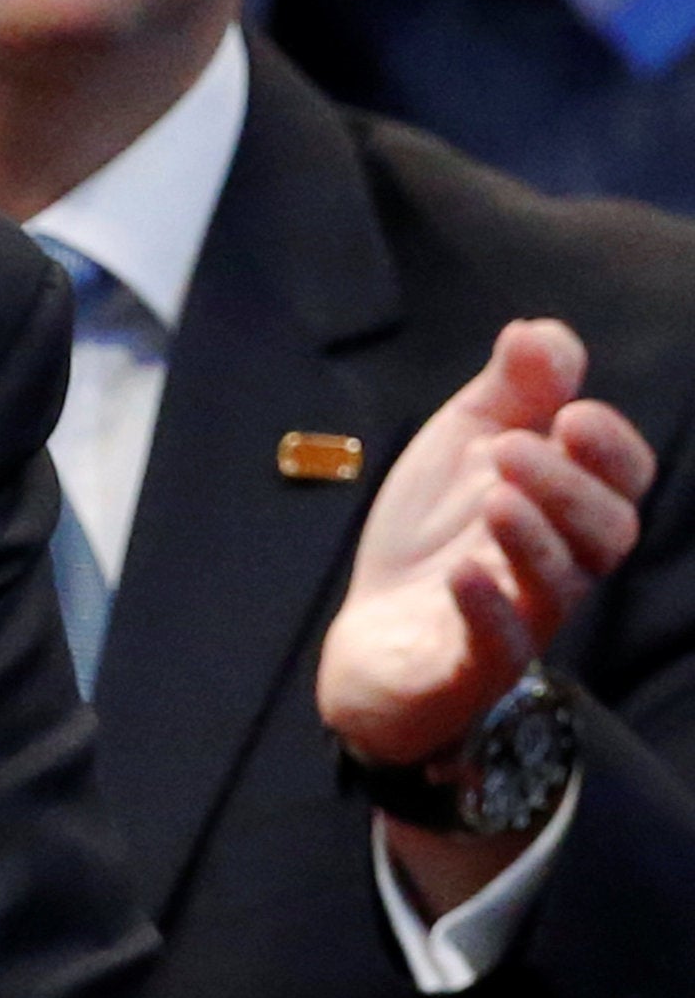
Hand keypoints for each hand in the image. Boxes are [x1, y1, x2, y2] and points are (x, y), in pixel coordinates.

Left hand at [317, 319, 652, 768]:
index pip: (626, 480)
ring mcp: (520, 619)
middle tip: (511, 449)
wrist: (372, 636)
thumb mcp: (464, 445)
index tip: (569, 413)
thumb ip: (509, 390)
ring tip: (495, 497)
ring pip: (560, 587)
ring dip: (534, 537)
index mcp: (566, 508)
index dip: (612, 448)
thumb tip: (540, 331)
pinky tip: (461, 572)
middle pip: (608, 533)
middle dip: (569, 484)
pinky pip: (500, 647)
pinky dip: (486, 608)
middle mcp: (559, 566)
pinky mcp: (470, 666)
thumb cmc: (433, 534)